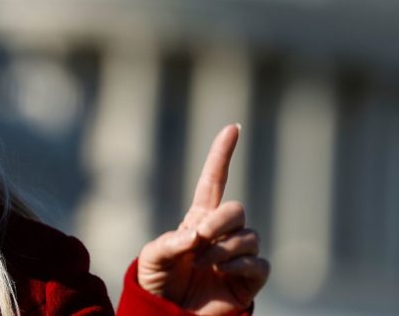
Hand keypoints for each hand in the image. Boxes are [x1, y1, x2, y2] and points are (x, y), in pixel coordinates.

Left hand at [137, 124, 269, 314]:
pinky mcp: (250, 279)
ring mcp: (238, 255)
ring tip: (200, 263)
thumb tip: (195, 236)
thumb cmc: (158, 283)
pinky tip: (221, 271)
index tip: (232, 127)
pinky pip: (258, 263)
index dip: (222, 154)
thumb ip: (168, 243)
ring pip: (247, 237)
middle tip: (199, 239)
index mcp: (198, 219)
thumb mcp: (151, 258)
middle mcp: (222, 233)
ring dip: (222, 248)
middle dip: (218, 222)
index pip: (213, 181)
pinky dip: (240, 264)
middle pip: (236, 209)